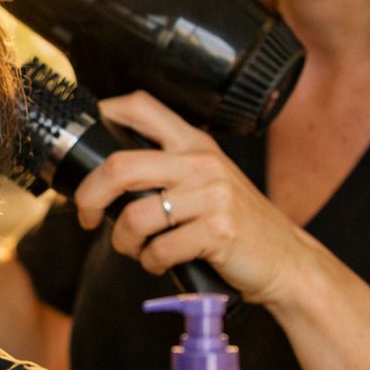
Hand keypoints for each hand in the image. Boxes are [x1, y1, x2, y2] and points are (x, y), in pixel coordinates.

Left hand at [70, 91, 314, 304]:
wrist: (285, 258)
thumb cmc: (235, 222)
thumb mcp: (205, 180)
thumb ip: (164, 168)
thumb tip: (104, 176)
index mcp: (193, 143)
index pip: (140, 107)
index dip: (103, 114)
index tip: (84, 144)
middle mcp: (201, 163)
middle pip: (119, 166)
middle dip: (89, 196)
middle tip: (87, 215)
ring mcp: (212, 197)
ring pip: (134, 217)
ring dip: (124, 242)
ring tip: (136, 248)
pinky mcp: (217, 232)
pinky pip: (159, 250)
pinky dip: (151, 263)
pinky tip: (162, 261)